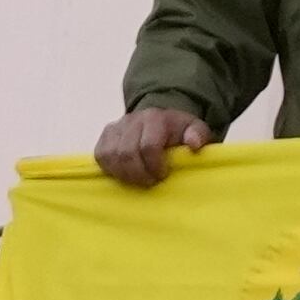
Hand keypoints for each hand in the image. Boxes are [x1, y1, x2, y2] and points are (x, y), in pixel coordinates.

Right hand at [93, 104, 211, 188]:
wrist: (161, 120)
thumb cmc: (179, 131)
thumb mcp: (195, 129)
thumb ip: (199, 135)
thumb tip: (195, 144)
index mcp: (155, 118)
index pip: (149, 146)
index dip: (154, 166)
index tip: (163, 175)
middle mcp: (132, 119)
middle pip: (127, 153)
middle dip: (139, 173)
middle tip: (151, 182)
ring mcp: (116, 126)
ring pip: (111, 156)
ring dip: (125, 174)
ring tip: (139, 180)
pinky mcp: (105, 135)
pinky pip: (101, 156)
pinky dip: (112, 169)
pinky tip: (126, 174)